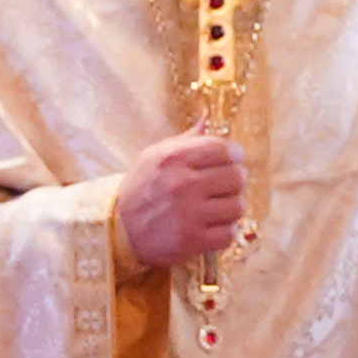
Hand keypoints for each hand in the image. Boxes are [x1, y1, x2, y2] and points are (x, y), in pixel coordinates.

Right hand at [117, 134, 247, 269]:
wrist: (120, 230)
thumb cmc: (142, 189)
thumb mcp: (154, 156)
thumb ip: (185, 140)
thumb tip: (207, 117)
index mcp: (174, 158)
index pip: (225, 149)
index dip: (234, 155)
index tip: (231, 162)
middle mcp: (182, 184)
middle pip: (237, 177)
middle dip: (233, 182)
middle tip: (222, 188)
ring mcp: (189, 214)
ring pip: (237, 206)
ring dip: (229, 208)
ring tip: (215, 209)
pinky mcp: (192, 240)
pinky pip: (229, 233)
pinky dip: (224, 232)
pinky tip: (211, 227)